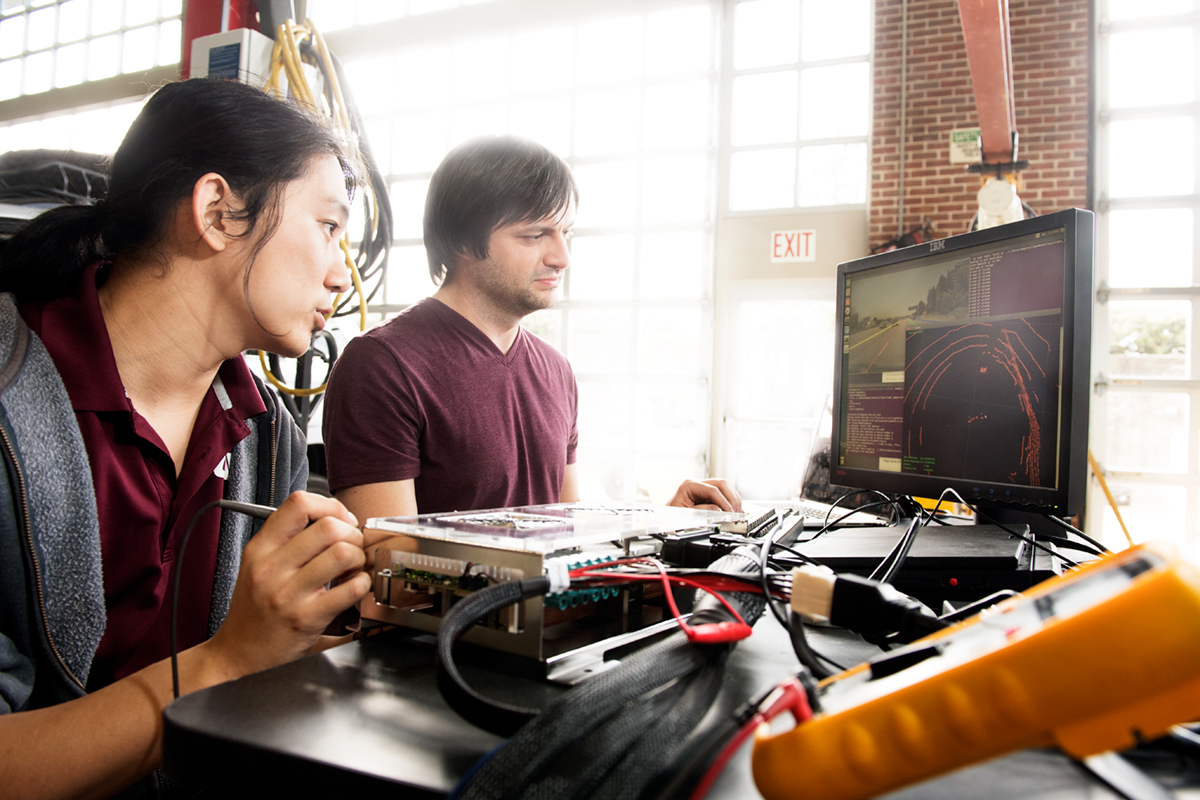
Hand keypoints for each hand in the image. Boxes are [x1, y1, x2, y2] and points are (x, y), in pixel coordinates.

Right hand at [203, 492, 370, 677]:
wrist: (239, 654)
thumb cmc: (255, 608)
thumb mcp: (258, 564)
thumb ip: (289, 539)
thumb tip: (335, 517)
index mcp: (260, 548)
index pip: (299, 504)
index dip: (330, 506)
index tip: (340, 519)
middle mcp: (270, 568)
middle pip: (328, 526)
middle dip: (351, 533)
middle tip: (352, 547)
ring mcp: (287, 594)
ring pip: (342, 553)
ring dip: (358, 558)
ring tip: (352, 568)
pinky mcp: (306, 618)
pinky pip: (350, 588)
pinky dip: (362, 584)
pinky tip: (353, 588)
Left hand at [666, 478, 741, 511]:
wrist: (664, 520)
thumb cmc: (670, 518)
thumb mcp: (684, 516)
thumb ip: (701, 511)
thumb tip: (717, 508)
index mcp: (688, 486)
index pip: (712, 490)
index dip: (724, 501)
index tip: (730, 512)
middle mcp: (696, 484)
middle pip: (721, 484)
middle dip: (731, 498)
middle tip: (737, 512)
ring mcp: (701, 487)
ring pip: (724, 487)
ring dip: (733, 499)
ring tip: (738, 512)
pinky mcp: (706, 494)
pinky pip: (723, 493)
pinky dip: (730, 500)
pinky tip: (734, 509)